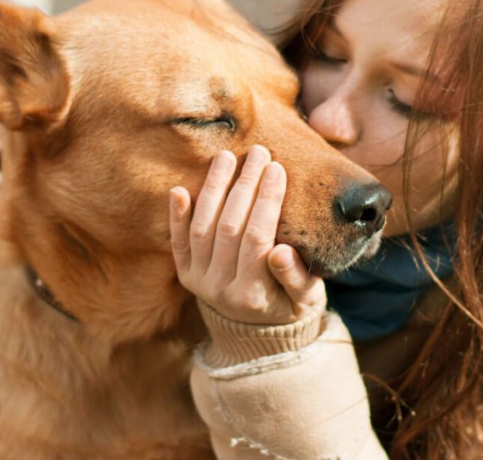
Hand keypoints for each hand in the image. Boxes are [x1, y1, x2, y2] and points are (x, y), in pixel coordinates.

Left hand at [170, 145, 324, 324]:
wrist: (258, 329)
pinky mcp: (185, 273)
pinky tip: (179, 189)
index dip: (267, 202)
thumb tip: (280, 252)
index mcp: (252, 296)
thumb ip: (295, 277)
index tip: (277, 169)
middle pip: (229, 228)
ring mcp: (198, 281)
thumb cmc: (290, 304)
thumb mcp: (305, 298)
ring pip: (202, 229)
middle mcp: (219, 290)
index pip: (257, 239)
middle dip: (245, 186)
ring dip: (214, 189)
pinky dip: (176, 216)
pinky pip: (178, 242)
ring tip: (226, 157)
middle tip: (258, 153)